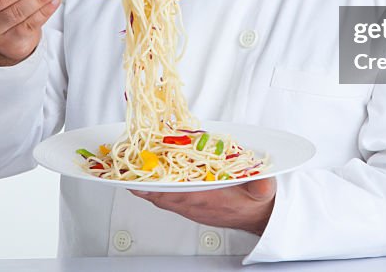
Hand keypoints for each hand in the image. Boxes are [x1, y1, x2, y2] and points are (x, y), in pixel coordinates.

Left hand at [129, 177, 275, 234]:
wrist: (258, 214)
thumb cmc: (256, 199)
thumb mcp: (263, 190)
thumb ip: (261, 187)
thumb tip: (263, 184)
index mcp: (208, 199)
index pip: (178, 195)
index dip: (158, 189)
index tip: (140, 181)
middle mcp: (195, 204)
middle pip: (161, 196)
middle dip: (142, 184)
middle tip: (122, 171)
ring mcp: (190, 206)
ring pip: (160, 198)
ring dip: (144, 187)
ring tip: (126, 174)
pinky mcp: (189, 205)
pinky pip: (165, 199)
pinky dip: (153, 190)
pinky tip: (144, 181)